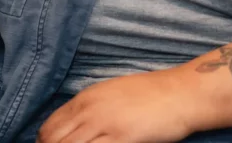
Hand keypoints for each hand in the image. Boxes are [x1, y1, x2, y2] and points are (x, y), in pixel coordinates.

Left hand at [36, 69, 194, 142]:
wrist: (180, 93)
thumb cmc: (151, 94)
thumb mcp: (113, 93)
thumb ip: (92, 108)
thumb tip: (76, 126)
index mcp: (86, 98)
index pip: (51, 126)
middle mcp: (90, 110)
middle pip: (54, 140)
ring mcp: (104, 124)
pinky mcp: (121, 138)